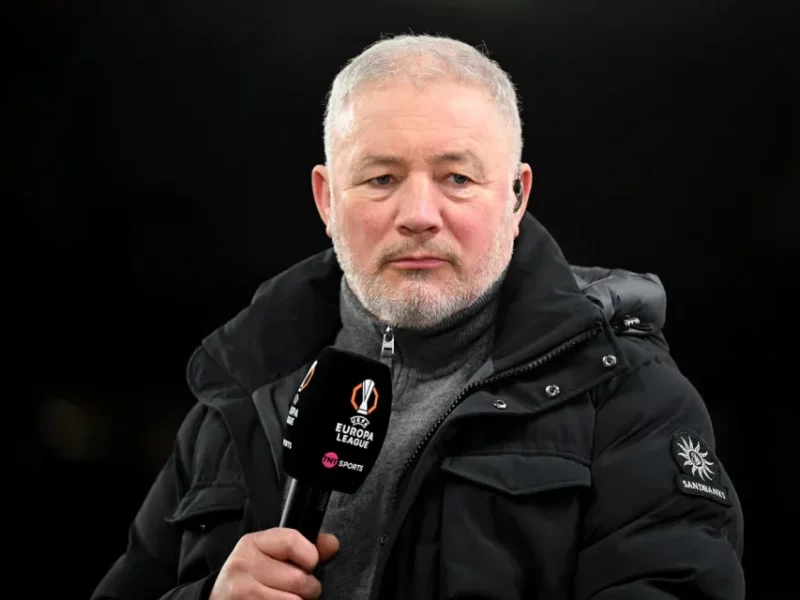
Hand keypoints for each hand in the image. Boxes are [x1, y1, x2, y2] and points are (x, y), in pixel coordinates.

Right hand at [210, 528, 339, 599]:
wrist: (220, 598)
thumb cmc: (253, 575)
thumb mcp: (272, 554)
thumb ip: (304, 546)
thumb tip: (332, 544)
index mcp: (253, 543)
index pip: (292, 541)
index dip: (310, 557)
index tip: (309, 565)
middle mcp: (243, 565)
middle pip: (297, 579)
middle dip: (309, 588)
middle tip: (303, 590)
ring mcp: (240, 592)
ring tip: (289, 598)